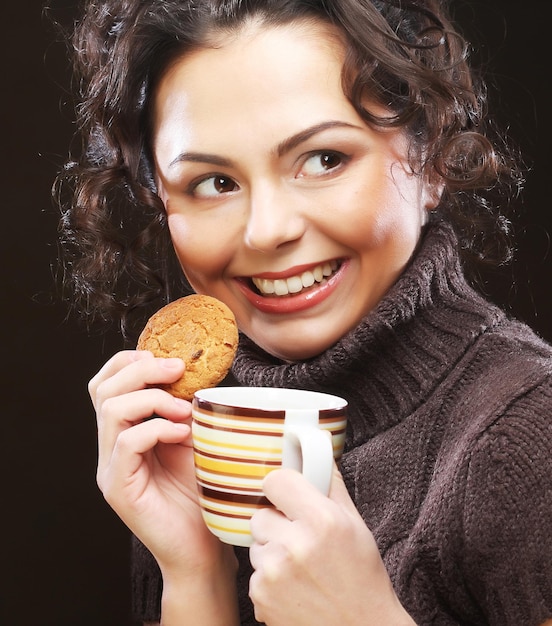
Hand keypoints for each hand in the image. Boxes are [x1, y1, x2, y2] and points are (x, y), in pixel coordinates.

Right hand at [90, 350, 232, 575]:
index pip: (106, 383)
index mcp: (124, 431)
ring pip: (111, 410)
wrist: (203, 547)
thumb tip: (193, 370)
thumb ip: (183, 407)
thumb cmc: (203, 491)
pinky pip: (126, 443)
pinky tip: (181, 433)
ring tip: (184, 410)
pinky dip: (156, 428)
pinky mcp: (118, 488)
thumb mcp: (194, 437)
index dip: (129, 361)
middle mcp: (110, 448)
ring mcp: (110, 468)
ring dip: (153, 399)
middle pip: (103, 390)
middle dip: (141, 370)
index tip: (167, 360)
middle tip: (178, 370)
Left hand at [248, 464, 414, 625]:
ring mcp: (274, 574)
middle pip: (260, 515)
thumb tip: (317, 450)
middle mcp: (294, 545)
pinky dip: (268, 579)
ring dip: (271, 551)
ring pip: (256, 545)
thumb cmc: (362, 577)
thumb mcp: (356, 524)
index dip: (281, 487)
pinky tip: (294, 587)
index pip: (275, 481)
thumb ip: (331, 484)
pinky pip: (254, 574)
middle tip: (299, 538)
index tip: (287, 495)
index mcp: (321, 520)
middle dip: (276, 524)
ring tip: (300, 567)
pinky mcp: (260, 597)